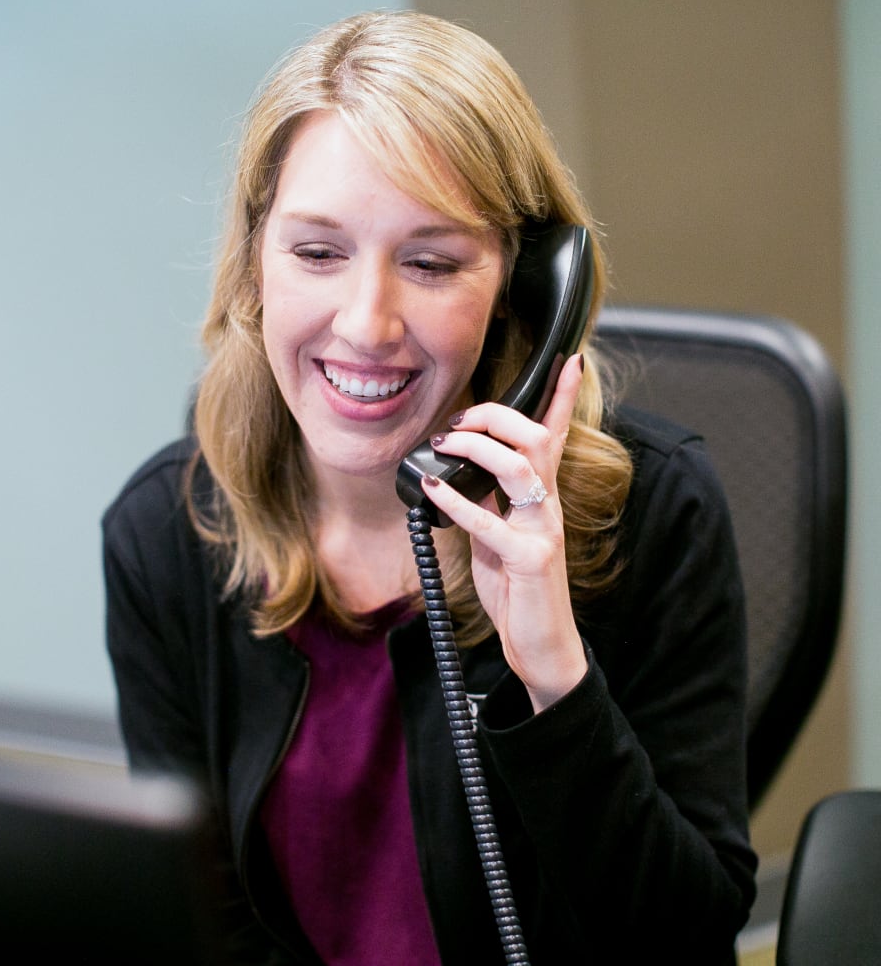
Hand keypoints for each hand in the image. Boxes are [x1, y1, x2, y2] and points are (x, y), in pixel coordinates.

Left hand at [421, 353, 586, 711]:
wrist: (539, 644)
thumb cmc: (518, 589)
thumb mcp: (498, 536)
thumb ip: (486, 503)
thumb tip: (454, 474)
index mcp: (542, 497)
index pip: (556, 436)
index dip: (563, 396)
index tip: (569, 359)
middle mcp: (548, 506)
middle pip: (536, 437)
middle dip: (498, 416)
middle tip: (459, 419)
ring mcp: (543, 531)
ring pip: (522, 466)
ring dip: (480, 446)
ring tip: (447, 442)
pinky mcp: (530, 560)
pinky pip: (492, 523)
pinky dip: (458, 502)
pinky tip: (433, 488)